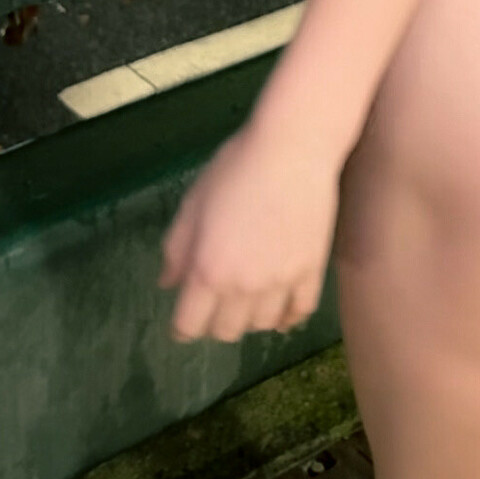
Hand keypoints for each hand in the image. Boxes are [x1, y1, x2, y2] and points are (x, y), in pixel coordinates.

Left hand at [158, 120, 340, 344]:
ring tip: (247, 299)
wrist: (294, 147)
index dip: (182, 327)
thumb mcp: (193, 202)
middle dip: (214, 322)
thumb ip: (176, 248)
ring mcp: (282, 282)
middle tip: (215, 302)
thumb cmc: (235, 167)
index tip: (184, 320)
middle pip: (226, 332)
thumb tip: (167, 284)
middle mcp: (244, 286)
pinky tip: (281, 310)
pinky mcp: (312, 271)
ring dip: (250, 318)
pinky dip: (287, 317)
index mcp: (208, 270)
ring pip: (262, 325)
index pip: (190, 325)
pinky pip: (299, 312)